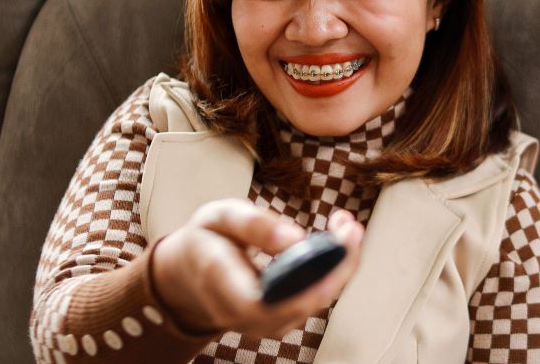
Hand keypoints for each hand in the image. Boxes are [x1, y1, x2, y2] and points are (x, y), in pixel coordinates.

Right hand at [151, 198, 363, 337]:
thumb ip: (253, 224)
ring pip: (309, 305)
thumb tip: (295, 239)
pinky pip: (310, 302)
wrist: (188, 275)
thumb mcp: (220, 216)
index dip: (303, 283)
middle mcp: (238, 312)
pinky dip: (331, 274)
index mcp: (217, 279)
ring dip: (338, 268)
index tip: (333, 250)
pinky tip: (340, 244)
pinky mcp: (276, 320)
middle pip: (296, 305)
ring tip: (349, 228)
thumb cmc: (206, 240)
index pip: (261, 300)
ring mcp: (258, 322)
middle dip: (333, 268)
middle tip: (351, 229)